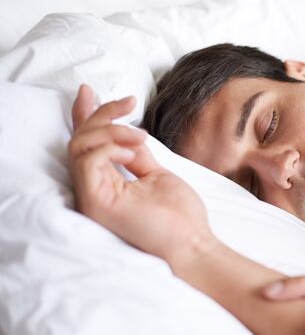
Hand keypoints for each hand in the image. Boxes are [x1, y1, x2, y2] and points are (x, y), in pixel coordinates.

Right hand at [68, 84, 215, 267]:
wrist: (193, 244)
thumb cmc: (180, 216)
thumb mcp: (157, 175)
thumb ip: (137, 155)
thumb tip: (128, 133)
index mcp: (107, 184)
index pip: (88, 145)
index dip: (86, 116)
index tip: (89, 90)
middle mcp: (93, 190)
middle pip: (80, 141)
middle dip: (102, 114)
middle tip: (129, 104)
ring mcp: (92, 198)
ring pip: (81, 147)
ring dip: (111, 131)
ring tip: (141, 137)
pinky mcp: (95, 202)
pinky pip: (88, 160)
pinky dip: (110, 147)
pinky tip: (133, 152)